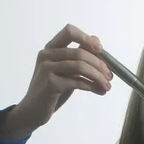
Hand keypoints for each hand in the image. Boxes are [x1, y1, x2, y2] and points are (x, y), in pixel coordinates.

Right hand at [0, 24, 112, 138]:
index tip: (100, 49)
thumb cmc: (52, 90)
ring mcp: (46, 69)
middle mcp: (46, 55)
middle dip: (99, 64)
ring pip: (80, 67)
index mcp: (51, 48)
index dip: (87, 38)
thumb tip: (97, 40)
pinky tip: (99, 91)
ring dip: (98, 77)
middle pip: (80, 53)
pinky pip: (77, 82)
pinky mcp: (50, 84)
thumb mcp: (66, 71)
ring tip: (107, 86)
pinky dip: (92, 86)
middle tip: (110, 76)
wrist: (34, 111)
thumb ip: (79, 56)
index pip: (69, 32)